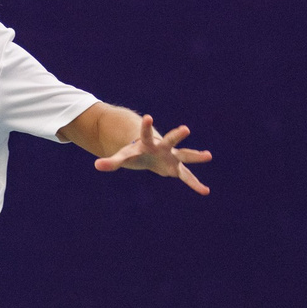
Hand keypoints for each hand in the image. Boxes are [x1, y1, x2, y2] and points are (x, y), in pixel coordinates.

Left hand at [96, 114, 211, 195]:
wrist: (148, 153)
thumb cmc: (134, 153)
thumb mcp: (123, 157)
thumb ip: (112, 162)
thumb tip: (97, 165)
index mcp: (147, 143)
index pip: (145, 134)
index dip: (146, 126)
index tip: (148, 117)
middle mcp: (162, 147)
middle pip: (170, 140)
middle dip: (177, 135)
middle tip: (185, 128)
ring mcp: (172, 156)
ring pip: (185, 155)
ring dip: (196, 156)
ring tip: (209, 155)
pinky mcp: (176, 167)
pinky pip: (187, 176)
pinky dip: (194, 184)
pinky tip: (205, 191)